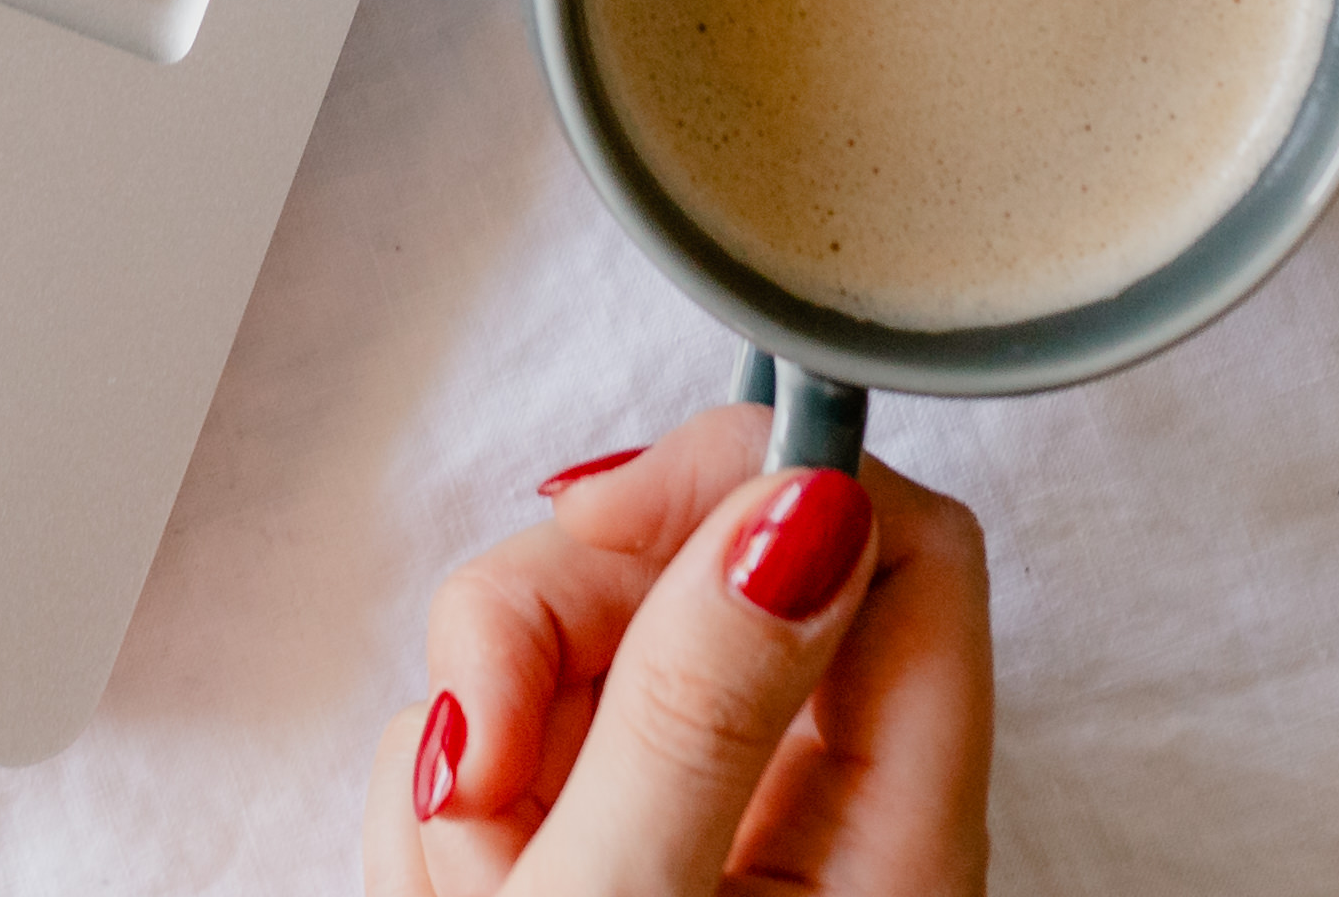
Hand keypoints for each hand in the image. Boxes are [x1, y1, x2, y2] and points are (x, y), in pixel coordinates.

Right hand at [366, 409, 992, 896]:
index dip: (743, 482)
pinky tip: (450, 885)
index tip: (595, 516)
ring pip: (571, 637)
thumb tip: (796, 498)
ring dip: (479, 732)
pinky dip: (443, 801)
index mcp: (891, 838)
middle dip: (545, 630)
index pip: (896, 537)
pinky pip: (496, 723)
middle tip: (488, 757)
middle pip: (697, 563)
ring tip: (471, 879)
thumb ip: (701, 706)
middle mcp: (806, 807)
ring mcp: (692, 811)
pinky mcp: (590, 830)